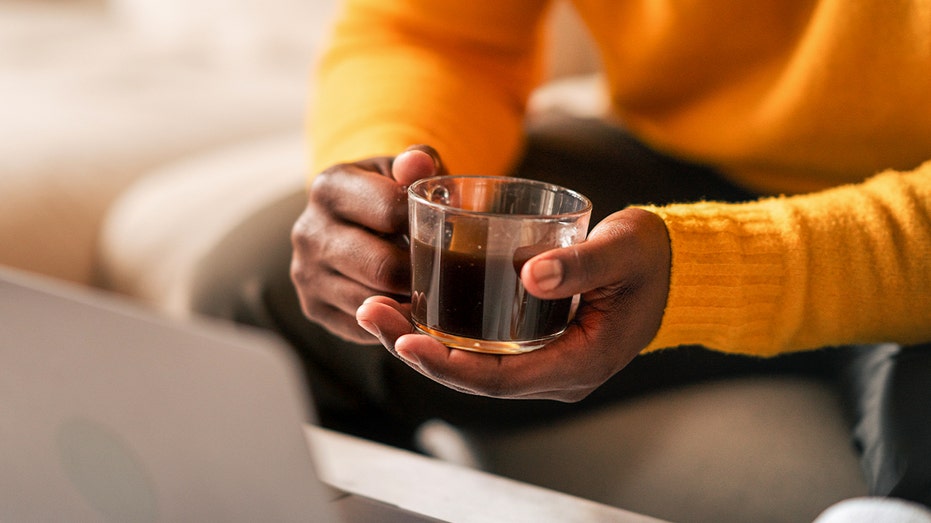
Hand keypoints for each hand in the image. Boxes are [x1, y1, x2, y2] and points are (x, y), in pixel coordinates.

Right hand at [291, 145, 445, 342]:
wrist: (352, 222)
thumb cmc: (389, 195)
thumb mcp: (403, 172)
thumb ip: (416, 162)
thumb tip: (418, 163)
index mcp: (330, 187)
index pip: (390, 211)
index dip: (427, 224)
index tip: (447, 231)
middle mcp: (308, 231)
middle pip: (383, 267)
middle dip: (422, 273)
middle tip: (448, 272)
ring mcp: (306, 273)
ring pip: (373, 303)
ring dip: (409, 302)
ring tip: (433, 291)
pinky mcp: (314, 307)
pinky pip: (364, 327)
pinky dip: (392, 321)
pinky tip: (409, 306)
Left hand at [356, 207, 670, 400]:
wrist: (668, 267)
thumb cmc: (650, 258)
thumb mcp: (624, 252)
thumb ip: (583, 264)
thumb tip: (531, 274)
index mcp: (578, 363)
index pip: (500, 379)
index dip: (449, 364)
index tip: (406, 340)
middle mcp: (554, 372)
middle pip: (473, 375)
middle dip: (417, 350)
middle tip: (370, 314)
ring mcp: (543, 359)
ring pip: (471, 362)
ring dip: (422, 340)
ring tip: (377, 310)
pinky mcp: (534, 341)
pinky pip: (481, 345)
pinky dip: (444, 329)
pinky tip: (413, 305)